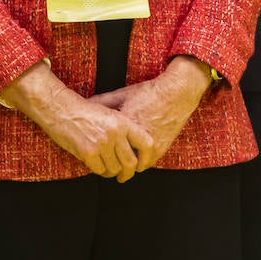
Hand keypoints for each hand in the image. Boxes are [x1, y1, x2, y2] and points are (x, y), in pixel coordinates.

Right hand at [0, 61, 151, 181]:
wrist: (58, 107)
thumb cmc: (81, 110)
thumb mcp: (108, 114)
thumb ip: (122, 130)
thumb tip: (134, 150)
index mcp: (122, 122)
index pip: (147, 145)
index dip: (147, 158)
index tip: (141, 164)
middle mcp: (114, 133)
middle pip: (130, 162)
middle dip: (127, 172)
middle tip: (123, 175)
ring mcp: (101, 143)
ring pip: (115, 168)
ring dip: (110, 171)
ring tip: (105, 168)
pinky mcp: (88, 151)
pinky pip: (99, 170)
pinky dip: (98, 171)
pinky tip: (95, 165)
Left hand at [91, 56, 211, 171]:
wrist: (175, 95)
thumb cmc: (146, 93)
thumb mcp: (120, 94)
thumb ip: (102, 102)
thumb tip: (85, 105)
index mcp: (123, 124)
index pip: (105, 143)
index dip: (97, 150)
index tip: (91, 153)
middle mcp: (136, 138)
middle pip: (119, 159)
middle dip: (111, 164)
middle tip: (103, 166)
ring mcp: (150, 145)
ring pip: (133, 165)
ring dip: (126, 166)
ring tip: (117, 166)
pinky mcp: (161, 148)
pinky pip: (147, 162)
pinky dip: (139, 162)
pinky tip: (132, 160)